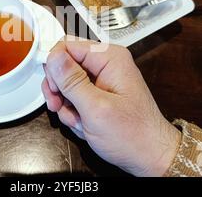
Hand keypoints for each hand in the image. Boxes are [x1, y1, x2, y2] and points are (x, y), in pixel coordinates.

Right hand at [42, 36, 180, 176]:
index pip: (67, 45)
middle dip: (59, 89)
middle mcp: (105, 64)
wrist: (148, 156)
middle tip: (60, 106)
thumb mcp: (96, 108)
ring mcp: (101, 79)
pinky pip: (73, 97)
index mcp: (109, 58)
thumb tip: (54, 57)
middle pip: (64, 64)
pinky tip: (84, 124)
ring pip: (66, 83)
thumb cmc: (133, 135)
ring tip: (80, 121)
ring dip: (67, 105)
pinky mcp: (97, 93)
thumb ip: (72, 81)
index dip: (55, 66)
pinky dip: (74, 112)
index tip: (53, 88)